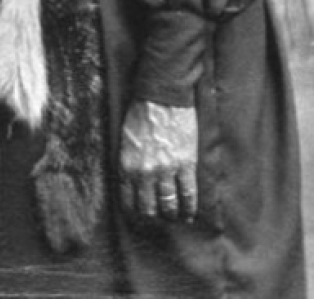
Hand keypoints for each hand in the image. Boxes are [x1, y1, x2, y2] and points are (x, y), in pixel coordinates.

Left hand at [119, 98, 197, 223]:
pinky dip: (189, 209)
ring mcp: (166, 170)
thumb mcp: (125, 139)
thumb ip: (128, 162)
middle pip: (148, 208)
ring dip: (171, 214)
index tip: (140, 215)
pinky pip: (188, 195)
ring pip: (169, 205)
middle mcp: (145, 173)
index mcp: (127, 166)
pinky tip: (189, 215)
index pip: (128, 202)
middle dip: (153, 216)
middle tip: (158, 217)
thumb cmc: (141, 112)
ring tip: (174, 218)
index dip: (135, 212)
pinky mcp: (186, 165)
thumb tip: (131, 181)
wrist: (162, 95)